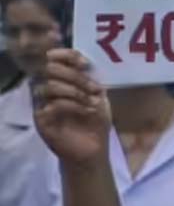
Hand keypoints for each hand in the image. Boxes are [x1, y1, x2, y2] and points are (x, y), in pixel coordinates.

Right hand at [32, 49, 110, 166]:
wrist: (93, 150)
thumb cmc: (96, 122)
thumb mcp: (99, 97)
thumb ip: (92, 79)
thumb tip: (85, 62)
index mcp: (62, 81)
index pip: (54, 58)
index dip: (67, 56)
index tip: (85, 65)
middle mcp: (49, 89)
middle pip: (50, 69)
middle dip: (74, 76)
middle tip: (93, 89)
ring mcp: (42, 104)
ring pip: (49, 86)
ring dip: (75, 91)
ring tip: (92, 102)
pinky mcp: (41, 119)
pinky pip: (52, 105)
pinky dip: (73, 105)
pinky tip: (87, 111)